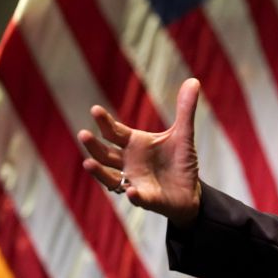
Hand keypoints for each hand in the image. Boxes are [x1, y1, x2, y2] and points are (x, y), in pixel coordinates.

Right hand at [78, 78, 202, 226]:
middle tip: (83, 134)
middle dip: (94, 145)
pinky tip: (131, 190)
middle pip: (105, 154)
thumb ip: (186, 110)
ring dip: (99, 172)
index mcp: (135, 144)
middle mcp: (128, 162)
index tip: (95, 109)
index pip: (114, 132)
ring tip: (87, 162)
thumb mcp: (184, 133)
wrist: (190, 190)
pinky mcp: (146, 198)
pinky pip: (137, 197)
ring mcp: (134, 181)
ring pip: (110, 177)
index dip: (105, 122)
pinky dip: (133, 195)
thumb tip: (194, 80)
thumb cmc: (180, 160)